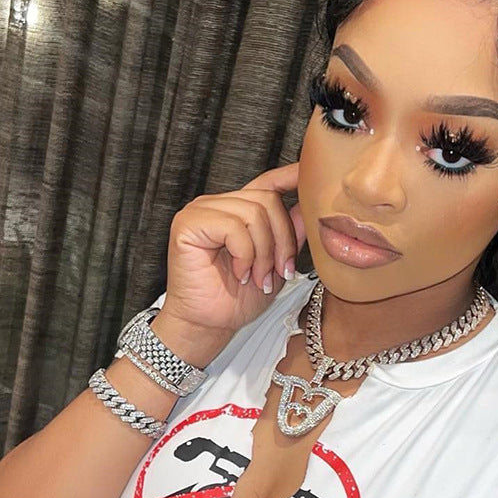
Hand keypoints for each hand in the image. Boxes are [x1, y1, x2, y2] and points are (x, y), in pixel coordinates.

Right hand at [157, 161, 305, 337]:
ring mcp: (201, 211)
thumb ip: (290, 235)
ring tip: (258, 277)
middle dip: (282, 241)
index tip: (309, 172)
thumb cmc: (236, 299)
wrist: (209, 325)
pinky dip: (245, 255)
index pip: (267, 183)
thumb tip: (309, 208)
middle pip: (268, 201)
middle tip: (280, 272)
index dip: (289, 176)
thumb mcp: (276, 265)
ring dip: (264, 253)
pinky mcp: (188, 224)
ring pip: (253, 214)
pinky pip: (233, 227)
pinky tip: (241, 273)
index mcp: (238, 212)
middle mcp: (218, 205)